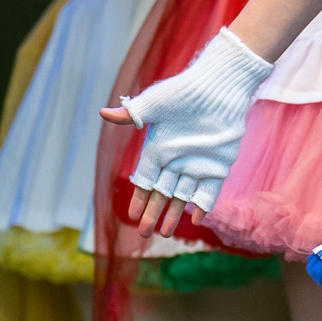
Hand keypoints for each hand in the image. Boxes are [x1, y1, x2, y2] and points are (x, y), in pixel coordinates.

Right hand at [98, 27, 273, 238]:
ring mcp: (198, 163)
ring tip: (165, 233)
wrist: (217, 86)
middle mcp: (176, 159)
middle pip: (162, 192)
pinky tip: (195, 219)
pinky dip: (203, 205)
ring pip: (183, 196)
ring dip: (174, 214)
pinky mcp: (218, 164)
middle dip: (153, 213)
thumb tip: (103, 113)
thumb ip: (131, 115)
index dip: (139, 197)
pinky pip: (209, 191)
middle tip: (145, 234)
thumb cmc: (183, 92)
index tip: (132, 214)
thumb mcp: (154, 103)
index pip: (145, 179)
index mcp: (158, 148)